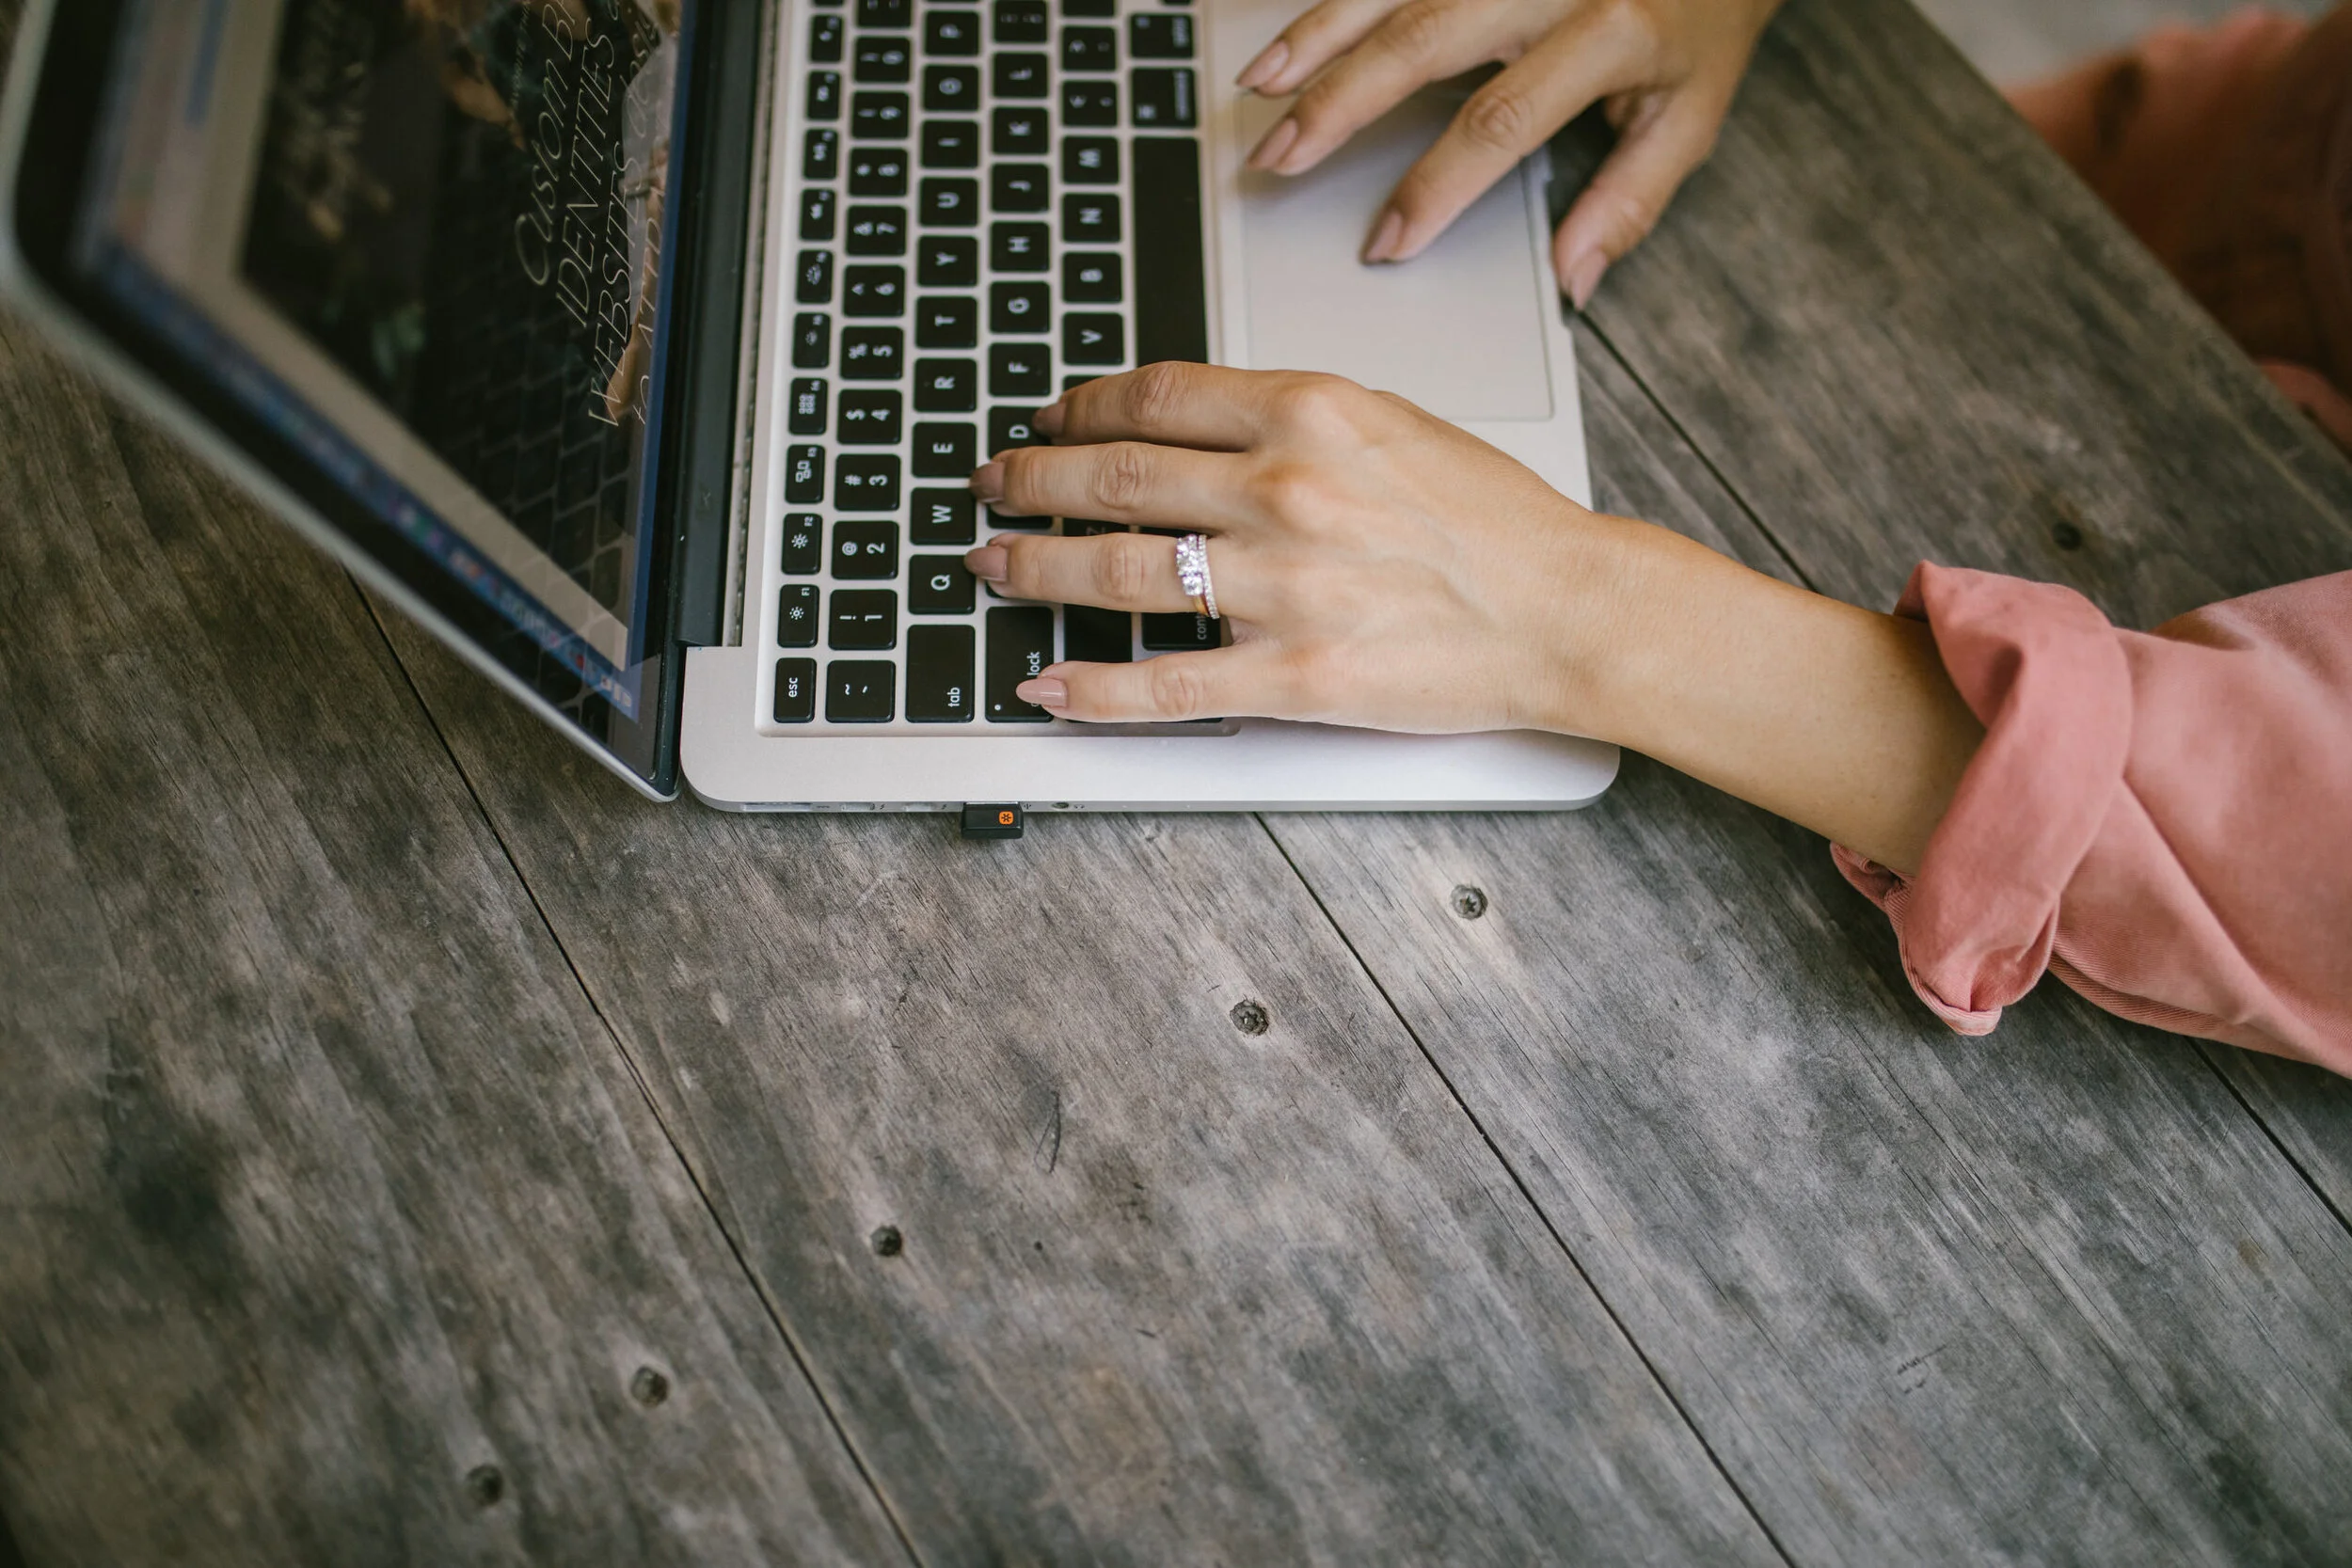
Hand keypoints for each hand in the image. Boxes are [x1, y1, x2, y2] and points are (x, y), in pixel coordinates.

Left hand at [964, 362, 1633, 733]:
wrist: (1567, 609)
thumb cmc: (1495, 522)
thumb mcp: (1393, 423)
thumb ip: (1292, 417)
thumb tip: (1199, 420)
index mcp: (1309, 411)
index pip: (1154, 397)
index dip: (1078, 407)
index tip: (1048, 419)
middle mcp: (1284, 489)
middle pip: (1113, 477)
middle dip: (1030, 480)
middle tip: (990, 485)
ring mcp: (1282, 586)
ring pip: (1117, 574)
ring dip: (1032, 570)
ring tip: (991, 568)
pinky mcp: (1293, 676)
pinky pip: (1164, 683)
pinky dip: (1090, 688)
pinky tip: (1044, 685)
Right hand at [1235, 0, 1783, 303]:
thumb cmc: (1704, 23)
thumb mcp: (1691, 117)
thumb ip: (1628, 201)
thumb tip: (1572, 279)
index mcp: (1609, 32)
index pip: (1500, 119)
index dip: (1436, 185)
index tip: (1387, 242)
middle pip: (1424, 39)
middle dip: (1339, 102)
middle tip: (1281, 159)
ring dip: (1316, 35)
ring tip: (1261, 88)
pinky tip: (1282, 29)